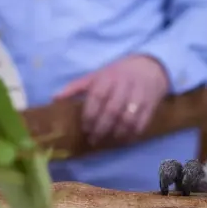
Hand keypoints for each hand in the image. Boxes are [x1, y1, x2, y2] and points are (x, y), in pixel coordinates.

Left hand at [53, 54, 169, 145]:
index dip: (90, 115)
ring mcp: (139, 94)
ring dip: (118, 133)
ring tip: (109, 140)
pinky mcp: (151, 103)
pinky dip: (133, 133)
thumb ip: (76, 87)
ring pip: (128, 118)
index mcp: (108, 77)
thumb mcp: (96, 75)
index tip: (85, 128)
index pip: (97, 97)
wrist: (149, 66)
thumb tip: (54, 98)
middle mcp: (124, 84)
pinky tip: (125, 139)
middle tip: (94, 139)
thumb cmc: (117, 73)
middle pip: (113, 110)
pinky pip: (143, 121)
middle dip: (102, 128)